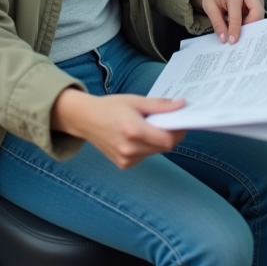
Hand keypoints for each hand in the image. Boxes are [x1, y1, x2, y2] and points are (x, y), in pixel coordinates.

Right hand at [51, 88, 185, 168]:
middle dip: (170, 134)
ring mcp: (126, 159)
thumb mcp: (136, 101)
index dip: (178, 132)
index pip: (167, 140)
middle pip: (164, 147)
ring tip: (148, 127)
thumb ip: (159, 105)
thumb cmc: (110, 107)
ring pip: (156, 152)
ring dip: (158, 141)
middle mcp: (130, 149)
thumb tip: (181, 105)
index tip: (180, 121)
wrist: (85, 119)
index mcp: (133, 131)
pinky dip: (148, 147)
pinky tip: (137, 136)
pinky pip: (145, 156)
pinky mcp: (124, 165)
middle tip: (166, 120)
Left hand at [192, 0, 265, 44]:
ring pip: (259, 14)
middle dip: (250, 26)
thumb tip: (225, 39)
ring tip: (239, 27)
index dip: (235, 31)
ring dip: (251, 23)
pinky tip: (242, 22)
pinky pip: (259, 13)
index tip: (232, 41)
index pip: (237, 17)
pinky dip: (252, 20)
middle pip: (257, 14)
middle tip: (240, 35)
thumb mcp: (209, 8)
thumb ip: (217, 23)